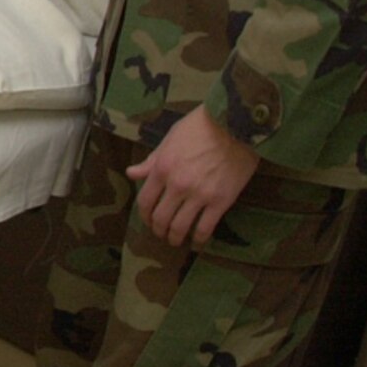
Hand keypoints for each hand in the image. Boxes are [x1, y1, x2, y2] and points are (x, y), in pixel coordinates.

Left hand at [125, 107, 260, 247]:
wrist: (235, 125)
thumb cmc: (200, 127)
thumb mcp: (170, 139)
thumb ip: (151, 161)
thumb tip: (131, 173)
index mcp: (162, 168)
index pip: (145, 201)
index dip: (144, 215)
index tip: (148, 220)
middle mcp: (177, 185)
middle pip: (160, 218)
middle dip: (158, 229)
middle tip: (161, 234)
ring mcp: (199, 195)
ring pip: (180, 227)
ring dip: (175, 238)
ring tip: (176, 240)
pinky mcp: (221, 202)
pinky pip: (205, 228)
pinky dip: (199, 239)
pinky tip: (197, 242)